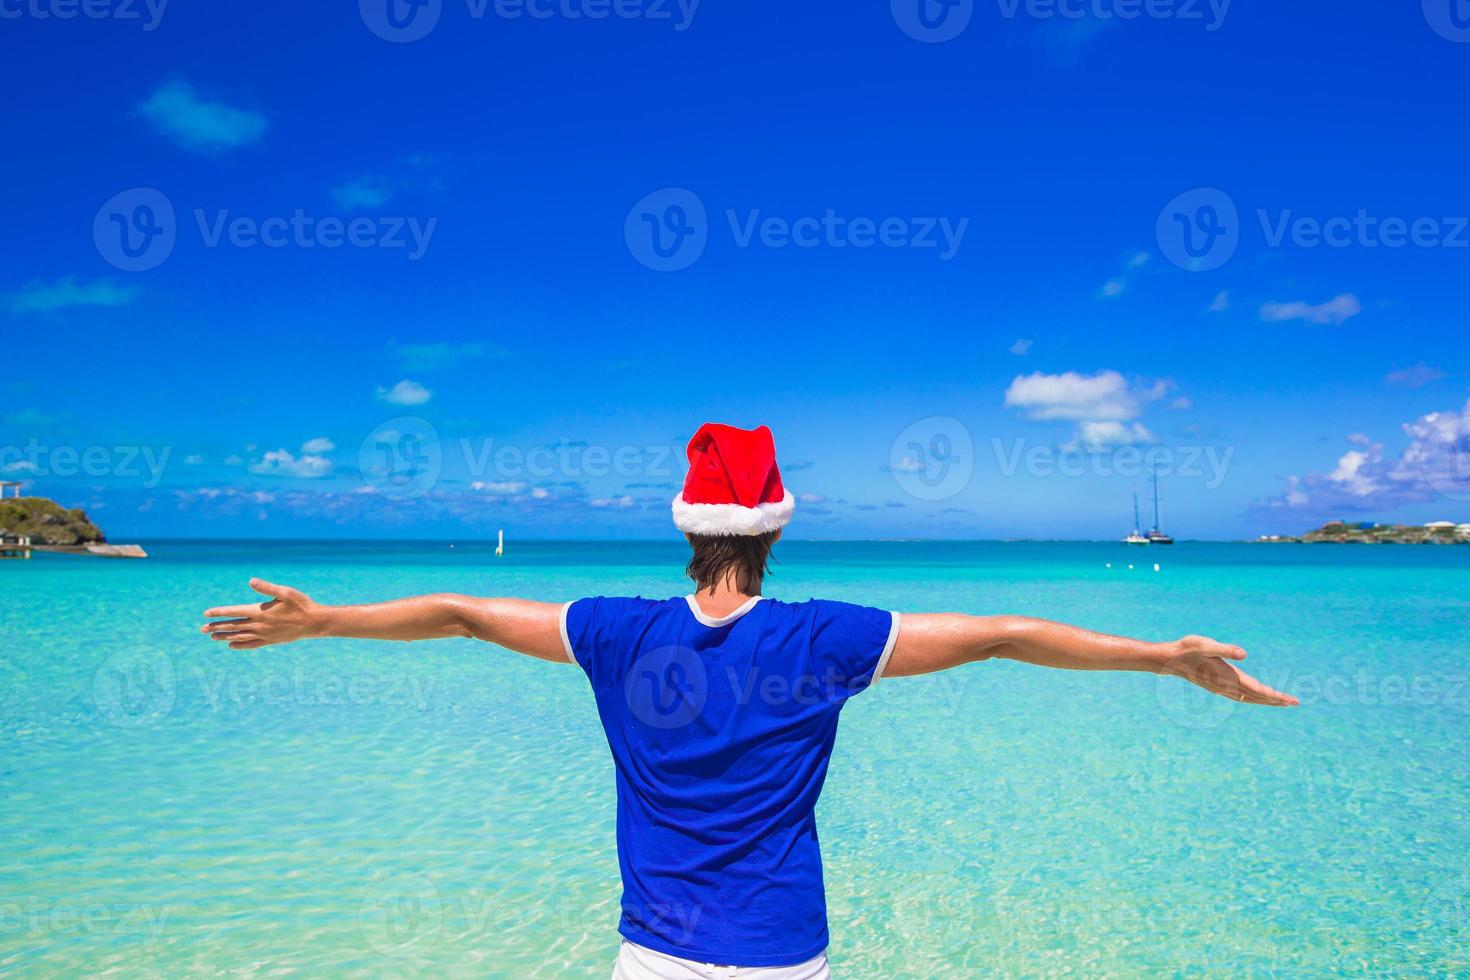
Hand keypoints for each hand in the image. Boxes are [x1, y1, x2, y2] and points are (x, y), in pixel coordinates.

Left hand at [201, 579, 321, 649]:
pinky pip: (251, 644)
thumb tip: (251, 581)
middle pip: (233, 626)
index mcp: (260, 611)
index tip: (206, 614)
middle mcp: (259, 625)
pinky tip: (231, 645)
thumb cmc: (300, 604)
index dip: (219, 613)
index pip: (234, 612)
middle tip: (202, 629)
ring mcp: (264, 634)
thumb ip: (266, 587)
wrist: (314, 622)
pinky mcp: (270, 641)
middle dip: (216, 627)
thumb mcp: (285, 592)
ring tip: (213, 637)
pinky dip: (239, 645)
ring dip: (225, 636)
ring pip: (239, 636)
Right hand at [1161, 635, 1298, 706]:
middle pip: (1257, 697)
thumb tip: (1244, 654)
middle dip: (1276, 700)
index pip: (1259, 690)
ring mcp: (1221, 688)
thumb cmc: (1187, 649)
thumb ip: (1225, 649)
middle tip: (1294, 703)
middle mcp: (1227, 686)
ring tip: (1279, 702)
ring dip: (1264, 701)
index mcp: (1230, 676)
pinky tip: (1252, 698)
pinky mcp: (1216, 687)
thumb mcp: (1206, 645)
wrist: (1169, 660)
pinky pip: (1240, 697)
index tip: (1292, 701)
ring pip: (1249, 698)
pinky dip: (1252, 698)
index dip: (1276, 696)